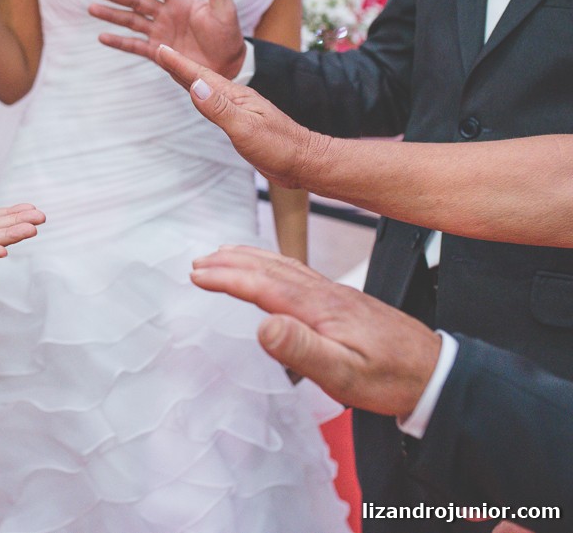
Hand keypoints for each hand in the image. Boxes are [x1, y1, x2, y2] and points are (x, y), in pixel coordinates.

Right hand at [89, 0, 245, 77]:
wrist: (229, 66)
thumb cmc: (229, 35)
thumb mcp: (225, 9)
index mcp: (180, 0)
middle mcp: (166, 14)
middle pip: (135, 0)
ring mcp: (160, 33)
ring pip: (130, 21)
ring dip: (111, 14)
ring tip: (91, 8)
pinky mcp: (158, 52)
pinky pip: (134, 46)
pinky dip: (118, 42)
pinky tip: (102, 37)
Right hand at [153, 45, 325, 188]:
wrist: (305, 162)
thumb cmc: (279, 147)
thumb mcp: (245, 128)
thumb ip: (219, 108)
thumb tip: (195, 85)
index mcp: (235, 96)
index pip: (201, 76)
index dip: (179, 64)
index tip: (160, 49)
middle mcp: (236, 99)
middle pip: (202, 78)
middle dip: (180, 65)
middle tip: (161, 51)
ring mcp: (240, 110)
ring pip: (208, 90)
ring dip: (189, 79)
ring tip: (175, 69)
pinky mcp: (242, 123)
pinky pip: (214, 106)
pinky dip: (201, 97)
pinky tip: (200, 98)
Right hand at [190, 245, 441, 418]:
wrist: (433, 371)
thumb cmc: (390, 378)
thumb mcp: (344, 373)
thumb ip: (302, 349)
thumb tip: (263, 326)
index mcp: (320, 307)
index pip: (263, 286)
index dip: (228, 278)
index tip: (198, 275)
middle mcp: (324, 292)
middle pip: (269, 267)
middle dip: (230, 262)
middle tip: (199, 261)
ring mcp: (333, 293)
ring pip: (283, 265)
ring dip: (249, 257)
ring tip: (222, 254)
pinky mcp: (340, 299)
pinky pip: (297, 271)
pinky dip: (272, 262)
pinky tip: (269, 267)